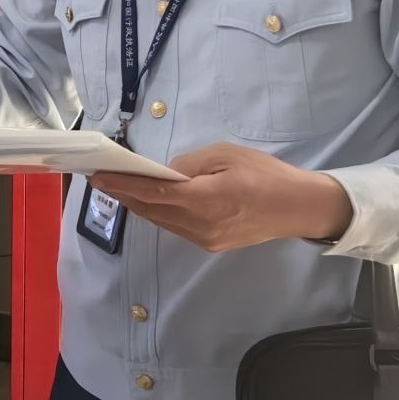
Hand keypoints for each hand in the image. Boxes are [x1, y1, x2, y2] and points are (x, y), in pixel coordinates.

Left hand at [90, 144, 354, 252]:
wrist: (300, 208)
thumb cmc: (266, 174)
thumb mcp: (226, 155)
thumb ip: (190, 164)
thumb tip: (165, 172)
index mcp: (204, 199)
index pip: (152, 192)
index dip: (122, 185)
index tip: (98, 177)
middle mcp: (200, 225)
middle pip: (151, 210)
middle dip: (124, 194)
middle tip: (101, 178)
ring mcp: (205, 238)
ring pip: (161, 221)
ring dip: (139, 205)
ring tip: (119, 188)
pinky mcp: (211, 244)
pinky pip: (175, 227)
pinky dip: (158, 213)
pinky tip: (149, 201)